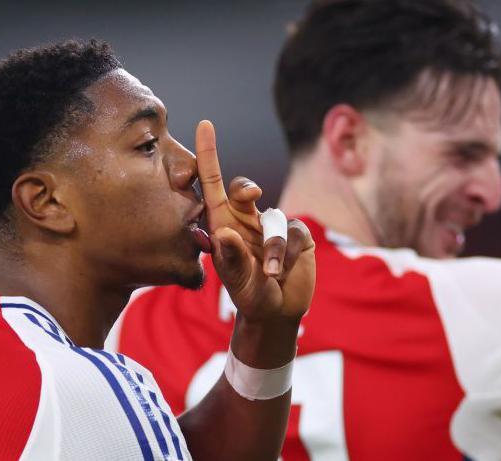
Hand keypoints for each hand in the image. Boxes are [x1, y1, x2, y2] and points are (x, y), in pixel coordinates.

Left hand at [195, 120, 314, 321]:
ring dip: (272, 247)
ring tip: (270, 272)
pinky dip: (287, 253)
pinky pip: (293, 232)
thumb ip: (230, 259)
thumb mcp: (236, 280)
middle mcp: (245, 218)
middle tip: (251, 195)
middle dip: (246, 188)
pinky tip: (282, 270)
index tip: (204, 124)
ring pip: (273, 219)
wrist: (276, 311)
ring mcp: (271, 225)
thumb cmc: (248, 293)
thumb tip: (224, 232)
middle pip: (244, 188)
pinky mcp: (296, 234)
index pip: (213, 183)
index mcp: (222, 223)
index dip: (208, 153)